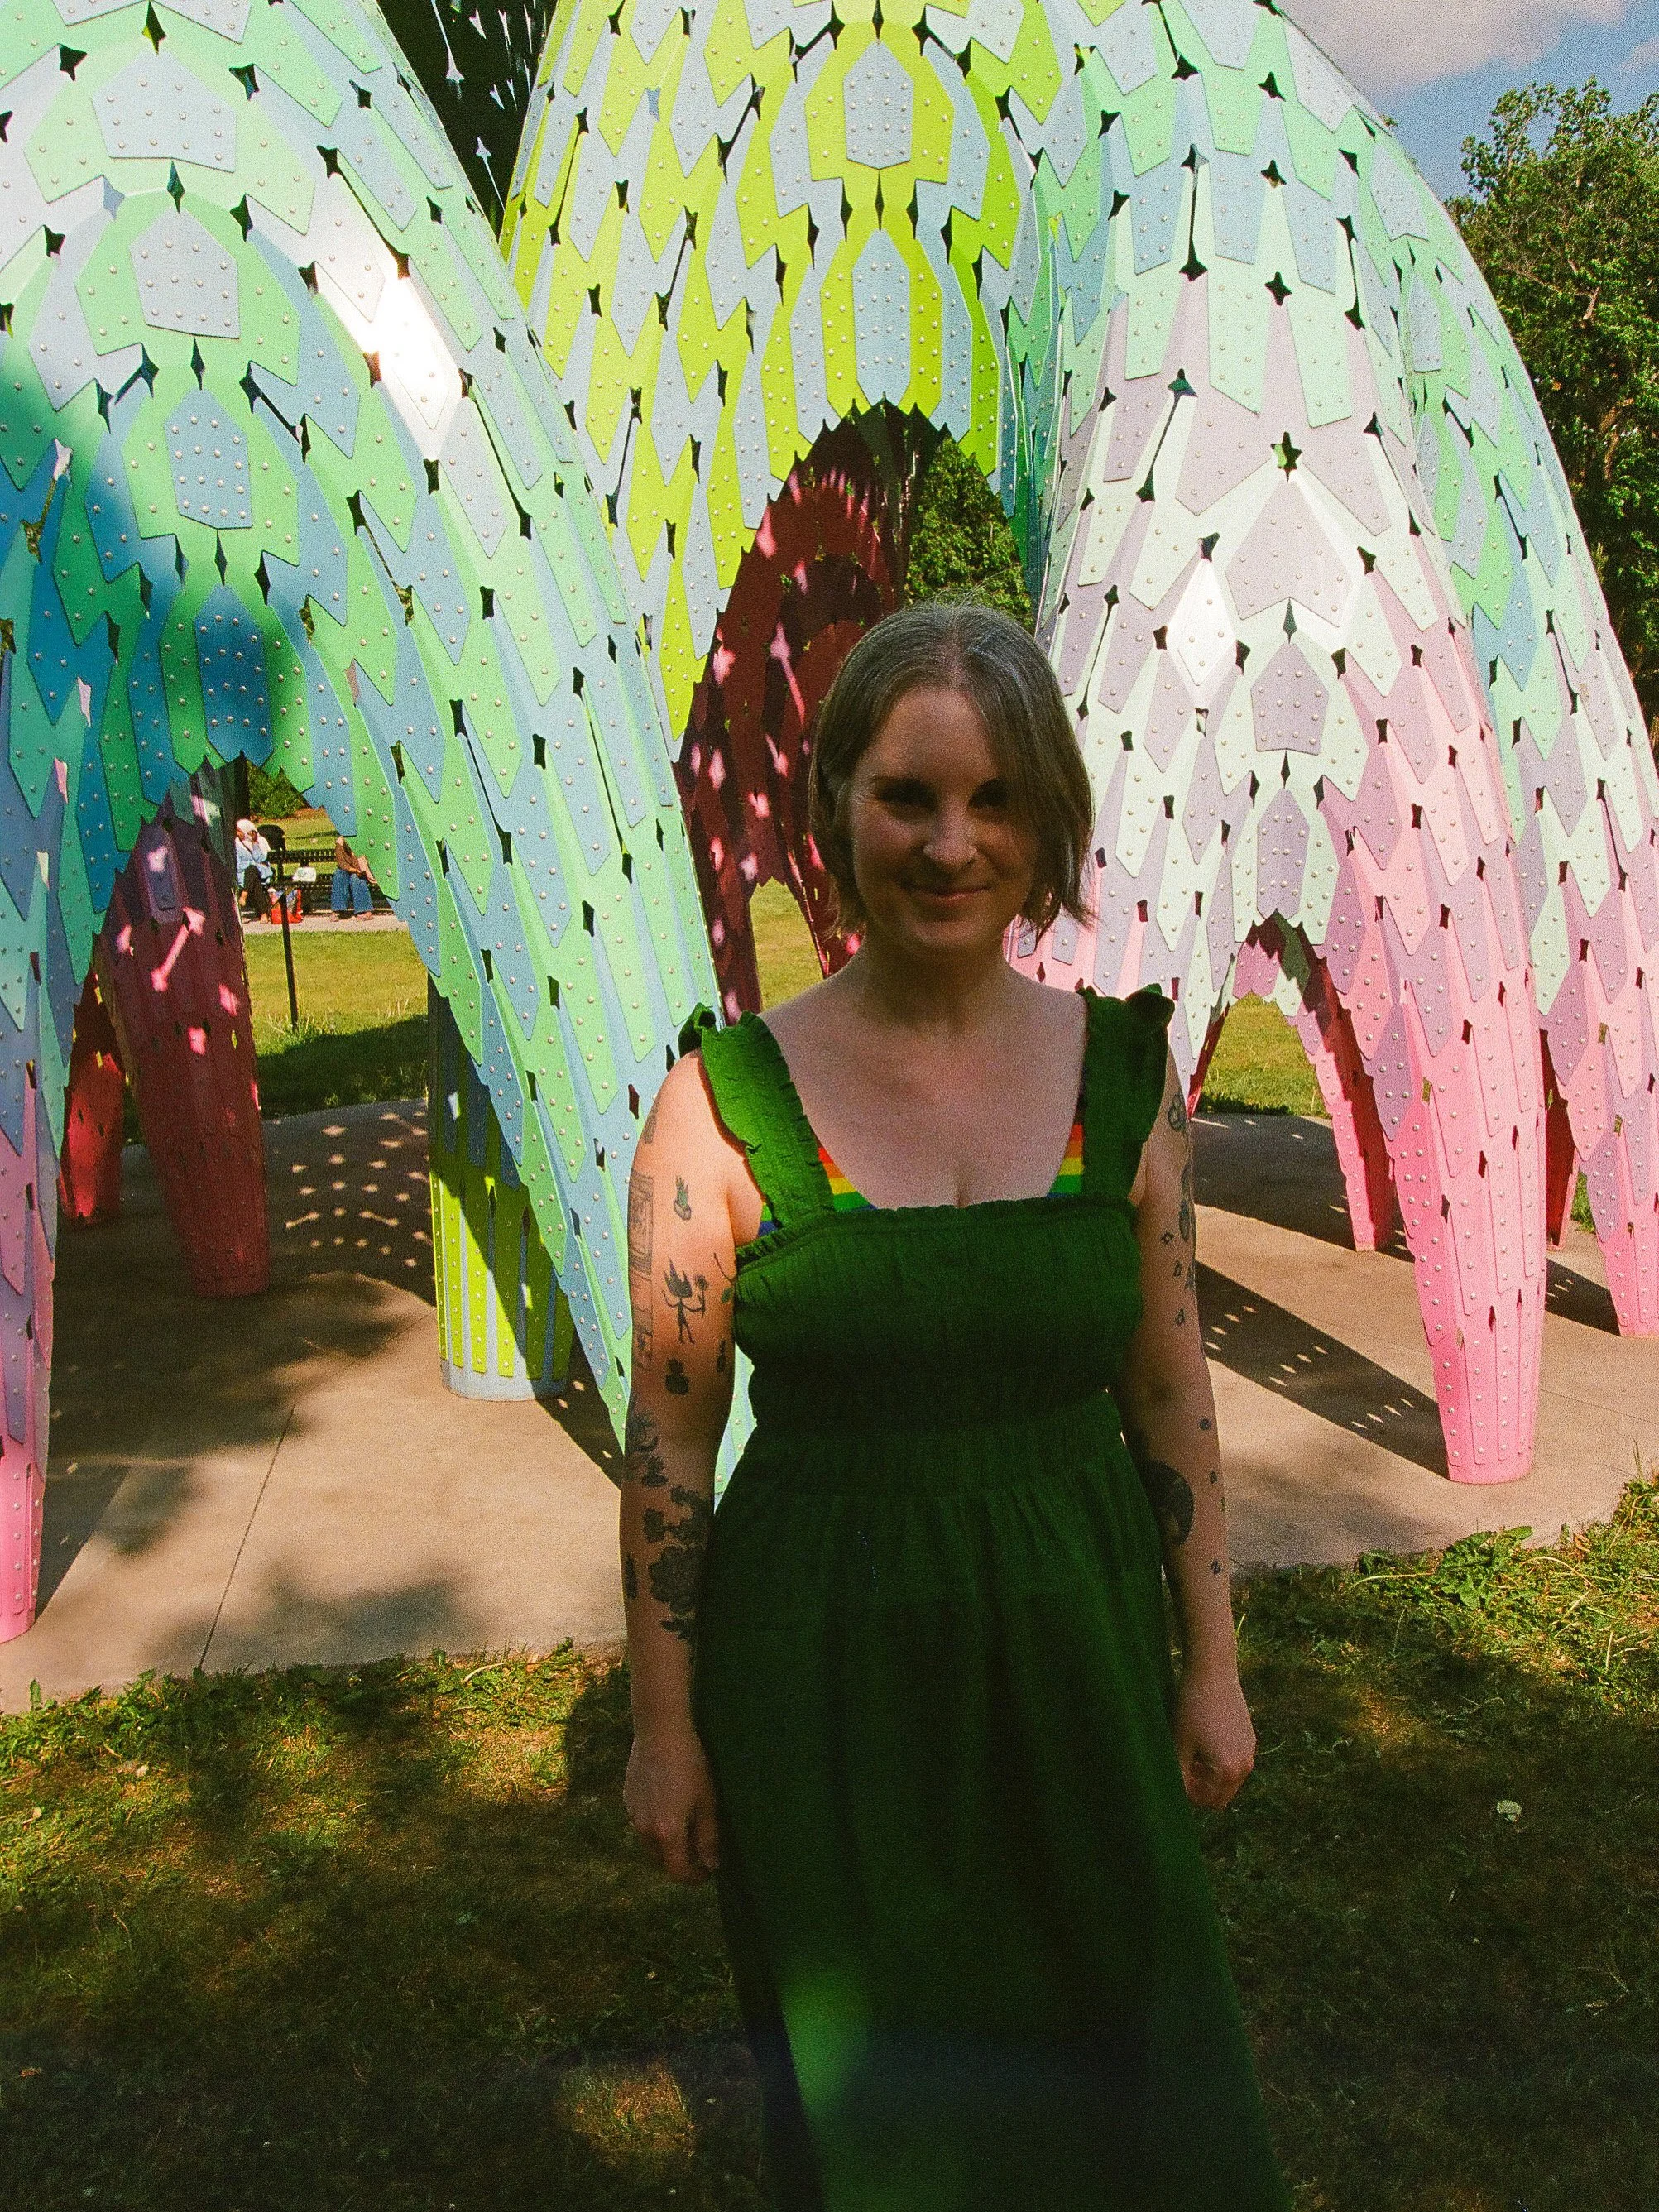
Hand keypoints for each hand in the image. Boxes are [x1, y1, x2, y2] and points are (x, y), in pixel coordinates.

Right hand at [624, 1730, 720, 1883]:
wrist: (660, 1732)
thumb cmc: (691, 1765)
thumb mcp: (708, 1802)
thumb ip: (709, 1838)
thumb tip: (712, 1865)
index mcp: (667, 1833)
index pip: (678, 1873)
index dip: (694, 1878)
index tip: (708, 1870)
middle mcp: (644, 1830)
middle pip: (661, 1860)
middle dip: (680, 1860)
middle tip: (700, 1845)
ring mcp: (632, 1814)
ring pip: (650, 1841)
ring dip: (667, 1842)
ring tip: (685, 1820)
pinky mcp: (627, 1798)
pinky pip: (642, 1821)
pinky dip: (656, 1823)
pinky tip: (669, 1799)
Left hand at [1172, 1658, 1255, 1811]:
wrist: (1213, 1672)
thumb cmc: (1192, 1708)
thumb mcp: (1180, 1744)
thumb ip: (1179, 1776)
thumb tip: (1175, 1796)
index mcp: (1228, 1772)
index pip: (1208, 1802)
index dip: (1189, 1795)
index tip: (1176, 1776)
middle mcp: (1245, 1767)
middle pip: (1222, 1796)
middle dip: (1202, 1789)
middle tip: (1183, 1767)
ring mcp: (1250, 1752)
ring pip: (1230, 1780)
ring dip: (1212, 1776)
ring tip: (1192, 1753)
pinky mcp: (1250, 1738)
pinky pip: (1236, 1762)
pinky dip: (1221, 1761)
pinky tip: (1205, 1741)